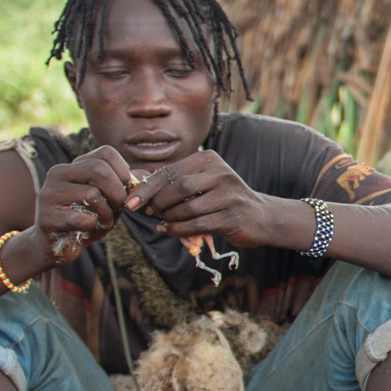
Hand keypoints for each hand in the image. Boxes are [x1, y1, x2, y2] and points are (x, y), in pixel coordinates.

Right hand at [34, 146, 133, 264]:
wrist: (55, 245)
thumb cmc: (85, 219)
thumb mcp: (108, 200)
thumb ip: (123, 186)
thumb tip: (144, 176)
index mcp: (72, 166)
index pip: (105, 152)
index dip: (123, 171)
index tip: (125, 189)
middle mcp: (58, 174)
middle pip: (99, 169)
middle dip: (118, 191)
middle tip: (119, 207)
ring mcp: (49, 194)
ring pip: (92, 194)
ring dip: (107, 212)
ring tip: (104, 221)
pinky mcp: (46, 217)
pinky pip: (81, 218)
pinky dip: (93, 225)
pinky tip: (89, 228)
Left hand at [125, 152, 280, 248]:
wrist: (260, 216)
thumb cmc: (222, 198)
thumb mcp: (202, 182)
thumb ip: (174, 182)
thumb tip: (136, 185)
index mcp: (208, 160)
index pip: (170, 172)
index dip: (147, 188)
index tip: (130, 202)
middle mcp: (221, 173)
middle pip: (179, 188)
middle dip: (158, 203)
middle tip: (150, 213)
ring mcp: (229, 195)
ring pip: (187, 208)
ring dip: (169, 218)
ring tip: (163, 222)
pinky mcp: (233, 217)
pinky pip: (197, 225)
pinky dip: (179, 230)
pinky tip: (171, 230)